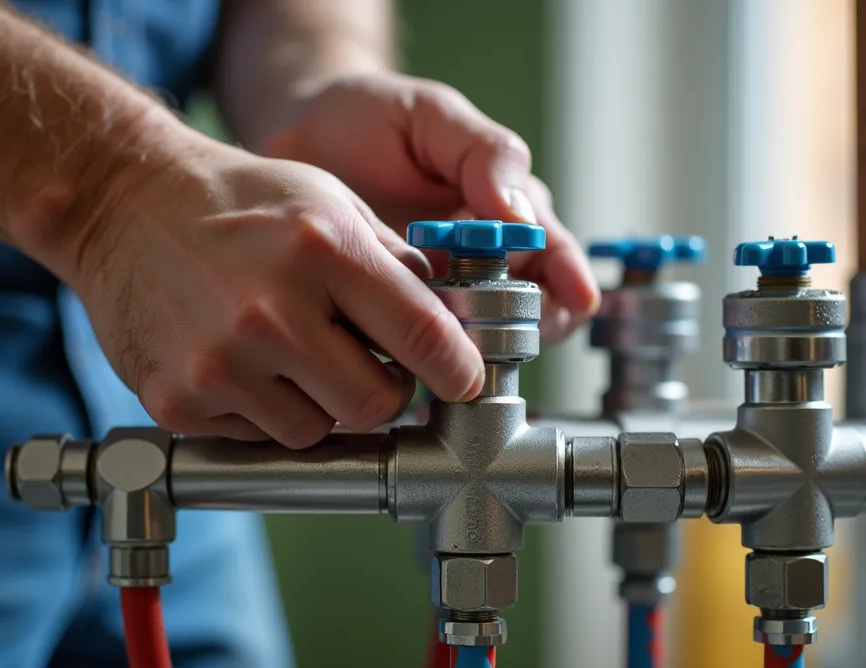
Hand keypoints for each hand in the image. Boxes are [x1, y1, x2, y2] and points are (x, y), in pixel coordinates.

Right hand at [64, 135, 484, 447]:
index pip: (424, 337)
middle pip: (376, 404)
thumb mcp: (330, 202)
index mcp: (324, 249)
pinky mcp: (179, 400)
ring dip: (321, 405)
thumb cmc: (237, 201)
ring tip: (291, 353)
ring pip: (318, 430)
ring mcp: (221, 362)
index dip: (457, 369)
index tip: (462, 381)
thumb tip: (457, 326)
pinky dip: (263, 410)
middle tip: (367, 365)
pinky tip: (243, 361)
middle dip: (384, 392)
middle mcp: (272, 311)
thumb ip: (396, 265)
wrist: (122, 203)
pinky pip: (258, 436)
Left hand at [260, 73, 599, 341]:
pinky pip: (423, 350)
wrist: (294, 137)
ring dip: (475, 342)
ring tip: (444, 330)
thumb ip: (485, 154)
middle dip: (523, 320)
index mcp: (508, 210)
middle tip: (488, 313)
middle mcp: (483, 259)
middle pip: (533, 310)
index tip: (572, 297)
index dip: (570, 280)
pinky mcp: (394, 315)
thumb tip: (521, 215)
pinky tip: (405, 345)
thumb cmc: (370, 117)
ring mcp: (439, 292)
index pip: (559, 255)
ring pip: (482, 337)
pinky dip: (424, 354)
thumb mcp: (432, 115)